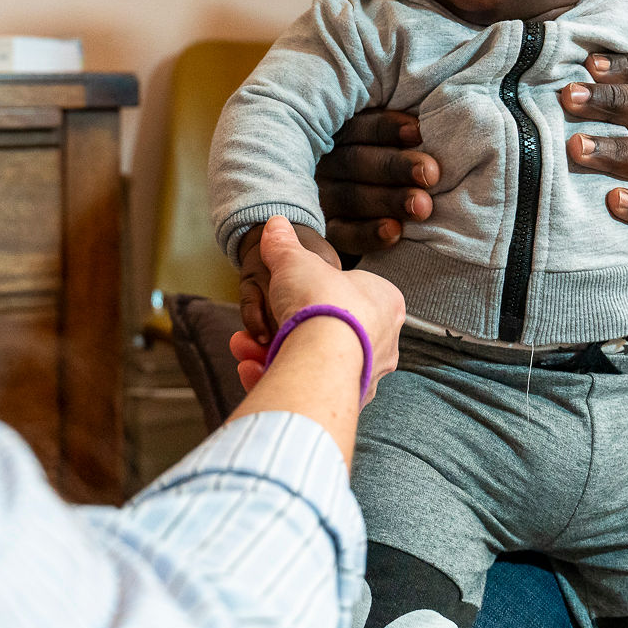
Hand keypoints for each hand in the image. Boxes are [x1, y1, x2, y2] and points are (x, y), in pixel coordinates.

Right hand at [230, 218, 402, 401]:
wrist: (321, 354)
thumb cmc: (321, 301)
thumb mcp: (295, 260)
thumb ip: (284, 245)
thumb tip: (275, 224)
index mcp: (385, 302)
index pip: (345, 294)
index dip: (305, 293)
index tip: (278, 297)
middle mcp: (384, 342)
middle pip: (324, 332)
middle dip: (279, 332)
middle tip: (251, 333)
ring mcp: (366, 375)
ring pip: (314, 363)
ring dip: (272, 357)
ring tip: (243, 352)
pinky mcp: (346, 402)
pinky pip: (310, 388)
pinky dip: (278, 379)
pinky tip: (251, 373)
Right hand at [314, 109, 439, 255]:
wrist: (389, 220)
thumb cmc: (406, 168)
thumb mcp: (402, 143)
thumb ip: (411, 132)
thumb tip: (437, 117)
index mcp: (342, 132)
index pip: (359, 125)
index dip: (387, 128)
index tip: (418, 133)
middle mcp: (326, 163)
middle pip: (354, 160)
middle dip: (395, 166)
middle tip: (430, 174)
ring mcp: (323, 198)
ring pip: (350, 197)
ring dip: (389, 200)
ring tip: (422, 206)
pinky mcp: (327, 232)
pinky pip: (343, 234)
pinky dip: (369, 234)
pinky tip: (395, 232)